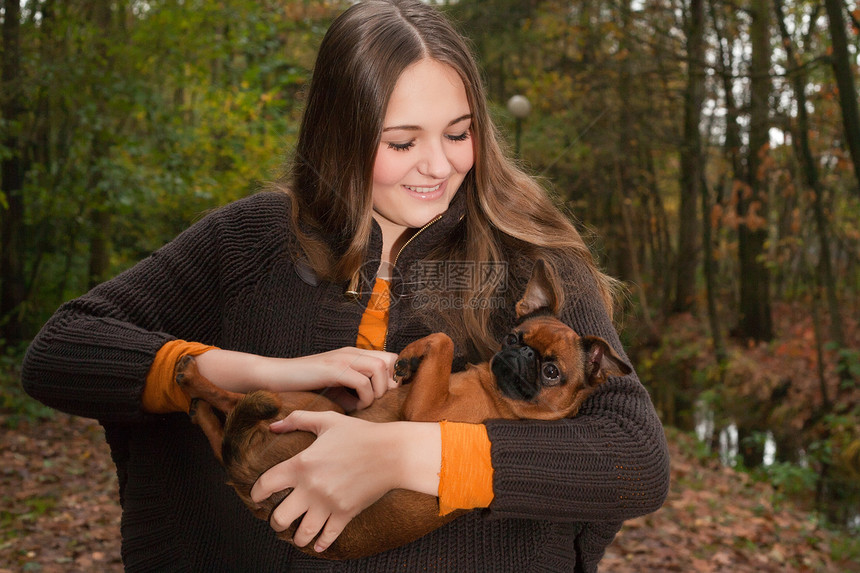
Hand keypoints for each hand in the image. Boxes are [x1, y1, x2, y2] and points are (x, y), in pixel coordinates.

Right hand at [195, 347, 398, 409]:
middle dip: (389, 385)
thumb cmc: (304, 387)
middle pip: (390, 361)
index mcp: (354, 355)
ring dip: (377, 391)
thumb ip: (355, 392)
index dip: (394, 378)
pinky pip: (362, 381)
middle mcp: (351, 352)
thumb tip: (375, 404)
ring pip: (380, 368)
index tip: (384, 397)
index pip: (391, 358)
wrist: (274, 378)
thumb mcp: (335, 389)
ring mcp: (342, 358)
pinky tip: (352, 406)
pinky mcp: (333, 369)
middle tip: (374, 402)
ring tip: (362, 405)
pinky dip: (363, 397)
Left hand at [250, 411, 440, 552]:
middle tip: (278, 520)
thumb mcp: (328, 420)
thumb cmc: (360, 433)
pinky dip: (320, 543)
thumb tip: (274, 425)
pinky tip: (317, 543)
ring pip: (301, 533)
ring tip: (295, 535)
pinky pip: (327, 536)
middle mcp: (311, 488)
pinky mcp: (345, 513)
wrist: (392, 452)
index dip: (256, 493)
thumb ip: (298, 420)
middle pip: (279, 518)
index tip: (257, 497)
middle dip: (275, 522)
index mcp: (302, 464)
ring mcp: (328, 504)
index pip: (266, 485)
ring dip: (295, 537)